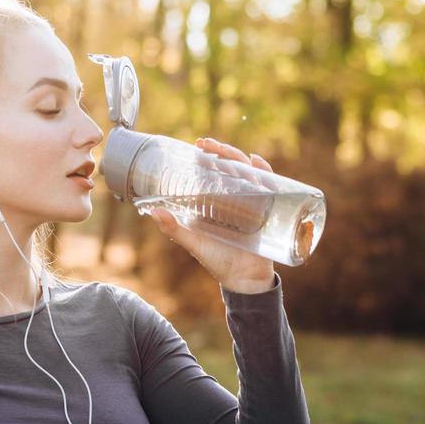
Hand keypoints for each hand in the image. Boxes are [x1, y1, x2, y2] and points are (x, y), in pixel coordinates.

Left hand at [144, 137, 277, 293]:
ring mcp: (254, 203)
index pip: (214, 172)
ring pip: (249, 173)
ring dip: (240, 158)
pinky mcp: (268, 210)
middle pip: (231, 167)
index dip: (208, 156)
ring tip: (229, 151)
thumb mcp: (194, 243)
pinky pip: (271, 186)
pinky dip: (266, 172)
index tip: (198, 145)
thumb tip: (153, 212)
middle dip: (221, 152)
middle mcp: (236, 199)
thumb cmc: (218, 261)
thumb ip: (174, 229)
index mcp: (218, 202)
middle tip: (206, 143)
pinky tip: (257, 162)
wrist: (245, 280)